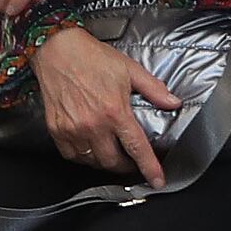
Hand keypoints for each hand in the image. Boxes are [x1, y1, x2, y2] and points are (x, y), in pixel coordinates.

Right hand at [30, 22, 184, 187]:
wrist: (56, 50)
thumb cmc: (91, 57)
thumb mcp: (129, 69)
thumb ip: (153, 89)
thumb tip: (173, 102)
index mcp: (115, 111)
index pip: (137, 148)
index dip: (149, 167)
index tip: (157, 181)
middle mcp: (93, 124)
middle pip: (113, 162)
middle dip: (126, 166)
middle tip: (131, 161)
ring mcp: (72, 129)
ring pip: (92, 162)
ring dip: (105, 162)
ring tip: (112, 153)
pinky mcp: (56, 130)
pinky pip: (72, 156)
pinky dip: (83, 157)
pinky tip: (90, 148)